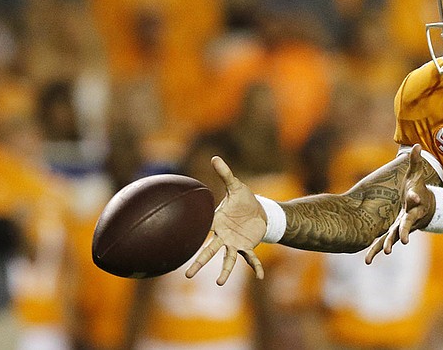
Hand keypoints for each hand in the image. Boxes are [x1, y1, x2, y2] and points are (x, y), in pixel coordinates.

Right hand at [185, 156, 266, 284]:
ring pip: (228, 260)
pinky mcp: (248, 246)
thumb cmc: (244, 200)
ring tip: (220, 284)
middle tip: (188, 275)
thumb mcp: (236, 186)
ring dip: (225, 272)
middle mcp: (223, 236)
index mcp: (217, 223)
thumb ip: (225, 174)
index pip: (203, 229)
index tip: (181, 243)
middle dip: (199, 262)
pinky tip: (261, 276)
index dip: (194, 234)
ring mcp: (235, 243)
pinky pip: (251, 259)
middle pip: (209, 251)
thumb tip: (215, 157)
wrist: (259, 211)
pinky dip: (256, 267)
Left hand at [365, 144, 434, 263]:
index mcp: (415, 202)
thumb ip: (416, 162)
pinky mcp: (393, 233)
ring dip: (388, 244)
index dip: (414, 197)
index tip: (413, 196)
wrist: (427, 210)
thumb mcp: (417, 176)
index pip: (415, 199)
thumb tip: (417, 146)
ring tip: (384, 253)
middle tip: (403, 239)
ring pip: (394, 237)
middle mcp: (409, 217)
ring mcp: (402, 227)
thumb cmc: (419, 191)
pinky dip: (376, 250)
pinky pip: (384, 242)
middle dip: (403, 231)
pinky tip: (367, 260)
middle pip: (406, 224)